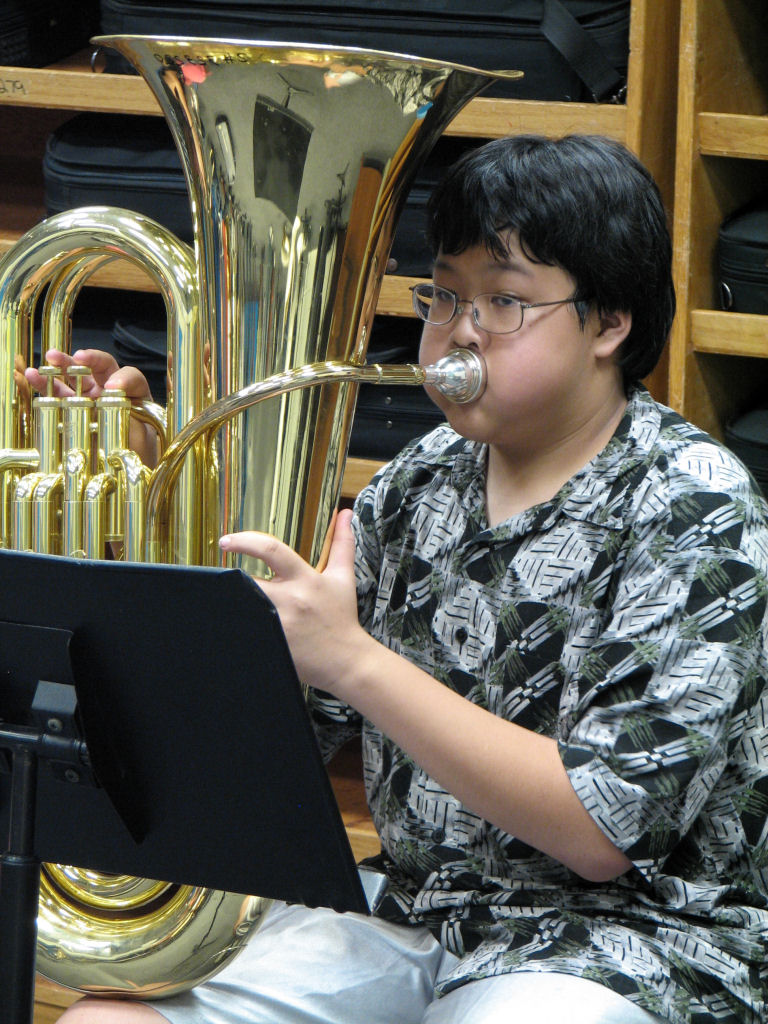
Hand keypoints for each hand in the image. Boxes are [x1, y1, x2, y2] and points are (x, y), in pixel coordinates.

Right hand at [25, 348, 158, 466]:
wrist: (123, 469)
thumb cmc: (137, 452)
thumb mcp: (144, 436)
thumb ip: (133, 419)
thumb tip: (115, 408)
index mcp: (134, 394)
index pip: (131, 377)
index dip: (123, 379)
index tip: (112, 388)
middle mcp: (112, 392)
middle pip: (100, 368)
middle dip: (88, 359)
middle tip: (77, 357)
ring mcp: (91, 399)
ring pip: (76, 377)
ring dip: (62, 366)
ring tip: (50, 359)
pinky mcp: (73, 409)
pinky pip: (58, 394)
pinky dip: (45, 385)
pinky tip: (33, 376)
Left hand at [219, 509, 372, 693]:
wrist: (347, 660)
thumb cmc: (342, 617)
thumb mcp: (343, 578)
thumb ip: (342, 543)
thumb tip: (345, 514)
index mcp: (305, 579)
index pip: (271, 550)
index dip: (245, 541)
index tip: (227, 541)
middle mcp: (290, 600)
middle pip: (246, 582)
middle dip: (230, 579)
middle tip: (220, 579)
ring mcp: (278, 625)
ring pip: (241, 607)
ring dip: (231, 602)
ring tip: (224, 602)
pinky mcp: (271, 645)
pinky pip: (245, 631)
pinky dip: (235, 626)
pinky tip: (232, 625)